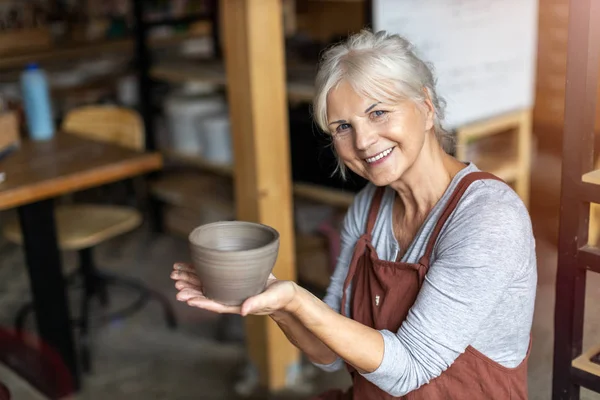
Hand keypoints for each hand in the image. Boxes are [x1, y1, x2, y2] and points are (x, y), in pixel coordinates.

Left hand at [170, 263, 297, 315]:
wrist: (285, 294)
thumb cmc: (280, 298)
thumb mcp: (270, 299)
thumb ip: (257, 303)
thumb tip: (243, 310)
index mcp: (237, 305)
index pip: (215, 304)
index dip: (200, 301)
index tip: (186, 298)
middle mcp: (231, 297)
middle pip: (206, 294)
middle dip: (190, 288)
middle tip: (175, 281)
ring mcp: (231, 289)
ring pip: (206, 284)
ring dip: (191, 279)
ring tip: (176, 273)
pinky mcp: (234, 280)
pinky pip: (214, 276)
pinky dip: (202, 271)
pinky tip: (192, 265)